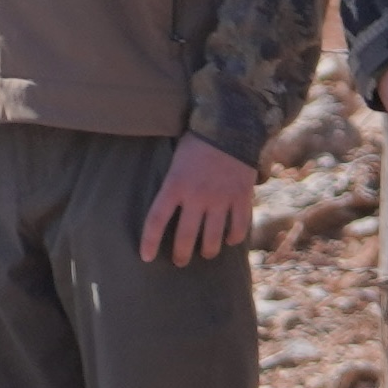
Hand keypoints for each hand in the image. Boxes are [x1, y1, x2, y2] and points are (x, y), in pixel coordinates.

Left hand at [140, 136, 259, 266]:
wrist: (230, 125)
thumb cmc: (196, 141)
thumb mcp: (174, 160)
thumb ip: (171, 184)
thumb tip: (164, 207)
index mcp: (174, 185)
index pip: (156, 220)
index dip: (149, 241)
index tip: (145, 257)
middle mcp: (197, 196)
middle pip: (186, 236)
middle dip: (181, 254)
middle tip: (179, 262)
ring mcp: (221, 198)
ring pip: (213, 238)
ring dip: (208, 250)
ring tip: (206, 254)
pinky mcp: (242, 197)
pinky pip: (239, 227)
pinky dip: (234, 237)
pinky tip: (229, 240)